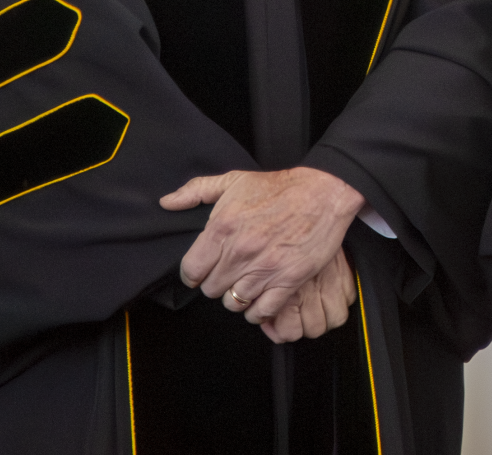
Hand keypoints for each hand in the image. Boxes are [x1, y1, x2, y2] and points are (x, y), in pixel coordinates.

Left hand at [161, 166, 363, 327]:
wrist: (324, 192)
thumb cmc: (279, 187)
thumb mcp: (234, 180)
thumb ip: (196, 191)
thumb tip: (167, 203)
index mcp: (222, 228)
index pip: (191, 271)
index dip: (195, 273)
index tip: (204, 269)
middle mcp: (240, 252)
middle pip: (211, 290)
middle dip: (217, 282)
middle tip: (229, 272)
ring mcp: (265, 268)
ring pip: (234, 303)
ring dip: (237, 296)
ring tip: (246, 283)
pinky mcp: (288, 280)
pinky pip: (261, 311)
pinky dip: (258, 309)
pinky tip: (261, 296)